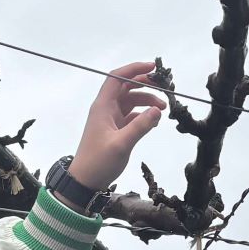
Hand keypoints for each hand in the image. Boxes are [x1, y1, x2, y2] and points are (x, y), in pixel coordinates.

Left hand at [65, 60, 165, 193]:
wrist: (84, 181)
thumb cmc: (98, 162)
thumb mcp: (121, 144)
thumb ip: (140, 126)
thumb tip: (157, 110)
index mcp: (103, 106)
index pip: (117, 77)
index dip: (134, 69)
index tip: (153, 68)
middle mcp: (106, 109)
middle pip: (125, 87)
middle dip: (145, 84)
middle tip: (164, 87)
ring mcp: (110, 119)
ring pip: (130, 101)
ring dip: (146, 101)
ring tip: (163, 108)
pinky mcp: (115, 130)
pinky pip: (131, 115)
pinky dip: (143, 115)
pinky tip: (154, 121)